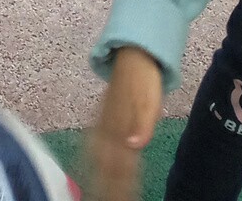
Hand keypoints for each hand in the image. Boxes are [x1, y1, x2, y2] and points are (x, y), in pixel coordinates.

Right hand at [86, 48, 165, 200]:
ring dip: (101, 178)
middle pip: (106, 165)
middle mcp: (108, 127)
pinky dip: (94, 162)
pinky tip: (92, 171)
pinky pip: (95, 147)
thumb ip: (142, 124)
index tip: (122, 198)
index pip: (119, 164)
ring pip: (99, 158)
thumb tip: (134, 145)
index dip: (120, 184)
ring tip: (103, 195)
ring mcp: (103, 124)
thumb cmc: (145, 79)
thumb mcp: (149, 101)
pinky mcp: (102, 121)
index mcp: (120, 125)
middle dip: (108, 186)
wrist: (134, 54)